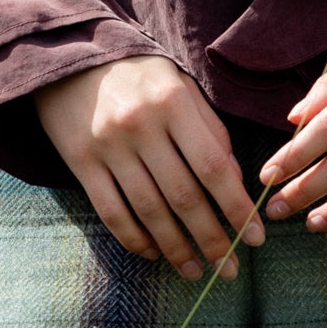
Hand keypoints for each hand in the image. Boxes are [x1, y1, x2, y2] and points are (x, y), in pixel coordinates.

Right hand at [35, 57, 264, 280]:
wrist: (70, 56)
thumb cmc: (139, 75)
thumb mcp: (180, 86)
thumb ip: (210, 129)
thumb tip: (235, 179)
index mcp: (173, 103)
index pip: (214, 167)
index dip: (237, 208)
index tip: (256, 238)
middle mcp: (141, 126)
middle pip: (183, 196)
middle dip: (212, 239)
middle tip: (230, 269)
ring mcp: (108, 146)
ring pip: (149, 211)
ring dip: (176, 249)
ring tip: (196, 271)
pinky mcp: (80, 162)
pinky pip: (111, 212)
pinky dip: (135, 239)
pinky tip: (154, 252)